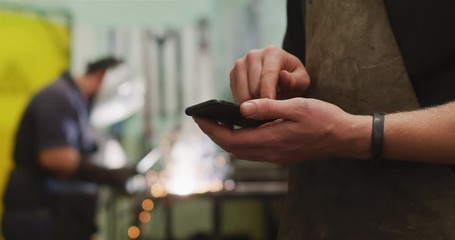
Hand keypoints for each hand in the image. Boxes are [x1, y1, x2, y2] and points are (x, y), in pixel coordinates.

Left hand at [194, 98, 370, 162]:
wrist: (344, 137)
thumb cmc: (324, 119)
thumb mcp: (297, 107)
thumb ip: (269, 107)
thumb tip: (242, 109)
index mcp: (271, 139)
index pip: (231, 138)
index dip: (212, 129)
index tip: (199, 118)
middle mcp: (270, 152)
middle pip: (232, 147)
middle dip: (214, 134)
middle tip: (203, 119)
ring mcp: (275, 156)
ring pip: (241, 150)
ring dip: (226, 138)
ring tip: (217, 122)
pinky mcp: (280, 155)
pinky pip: (252, 151)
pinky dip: (240, 140)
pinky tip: (240, 128)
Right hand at [230, 46, 309, 102]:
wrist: (279, 75)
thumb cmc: (293, 80)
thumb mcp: (302, 81)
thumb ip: (295, 80)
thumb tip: (283, 76)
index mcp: (272, 52)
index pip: (268, 74)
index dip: (269, 92)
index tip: (271, 107)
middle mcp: (253, 55)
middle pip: (253, 84)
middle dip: (261, 101)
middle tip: (270, 114)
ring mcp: (240, 63)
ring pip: (242, 91)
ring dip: (253, 104)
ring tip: (264, 110)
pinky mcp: (232, 73)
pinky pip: (235, 93)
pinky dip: (245, 103)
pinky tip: (256, 105)